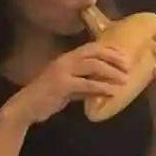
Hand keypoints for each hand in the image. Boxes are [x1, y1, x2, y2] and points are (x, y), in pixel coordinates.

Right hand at [4, 43, 129, 125]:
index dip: (109, 50)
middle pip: (94, 53)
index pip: (91, 48)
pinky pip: (86, 83)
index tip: (124, 57)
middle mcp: (65, 61)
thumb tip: (102, 88)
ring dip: (111, 72)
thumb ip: (83, 86)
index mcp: (66, 59)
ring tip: (124, 80)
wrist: (26, 108)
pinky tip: (112, 92)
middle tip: (129, 67)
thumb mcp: (68, 90)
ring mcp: (62, 71)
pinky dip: (101, 87)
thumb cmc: (46, 98)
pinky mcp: (62, 84)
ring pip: (92, 66)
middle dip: (113, 58)